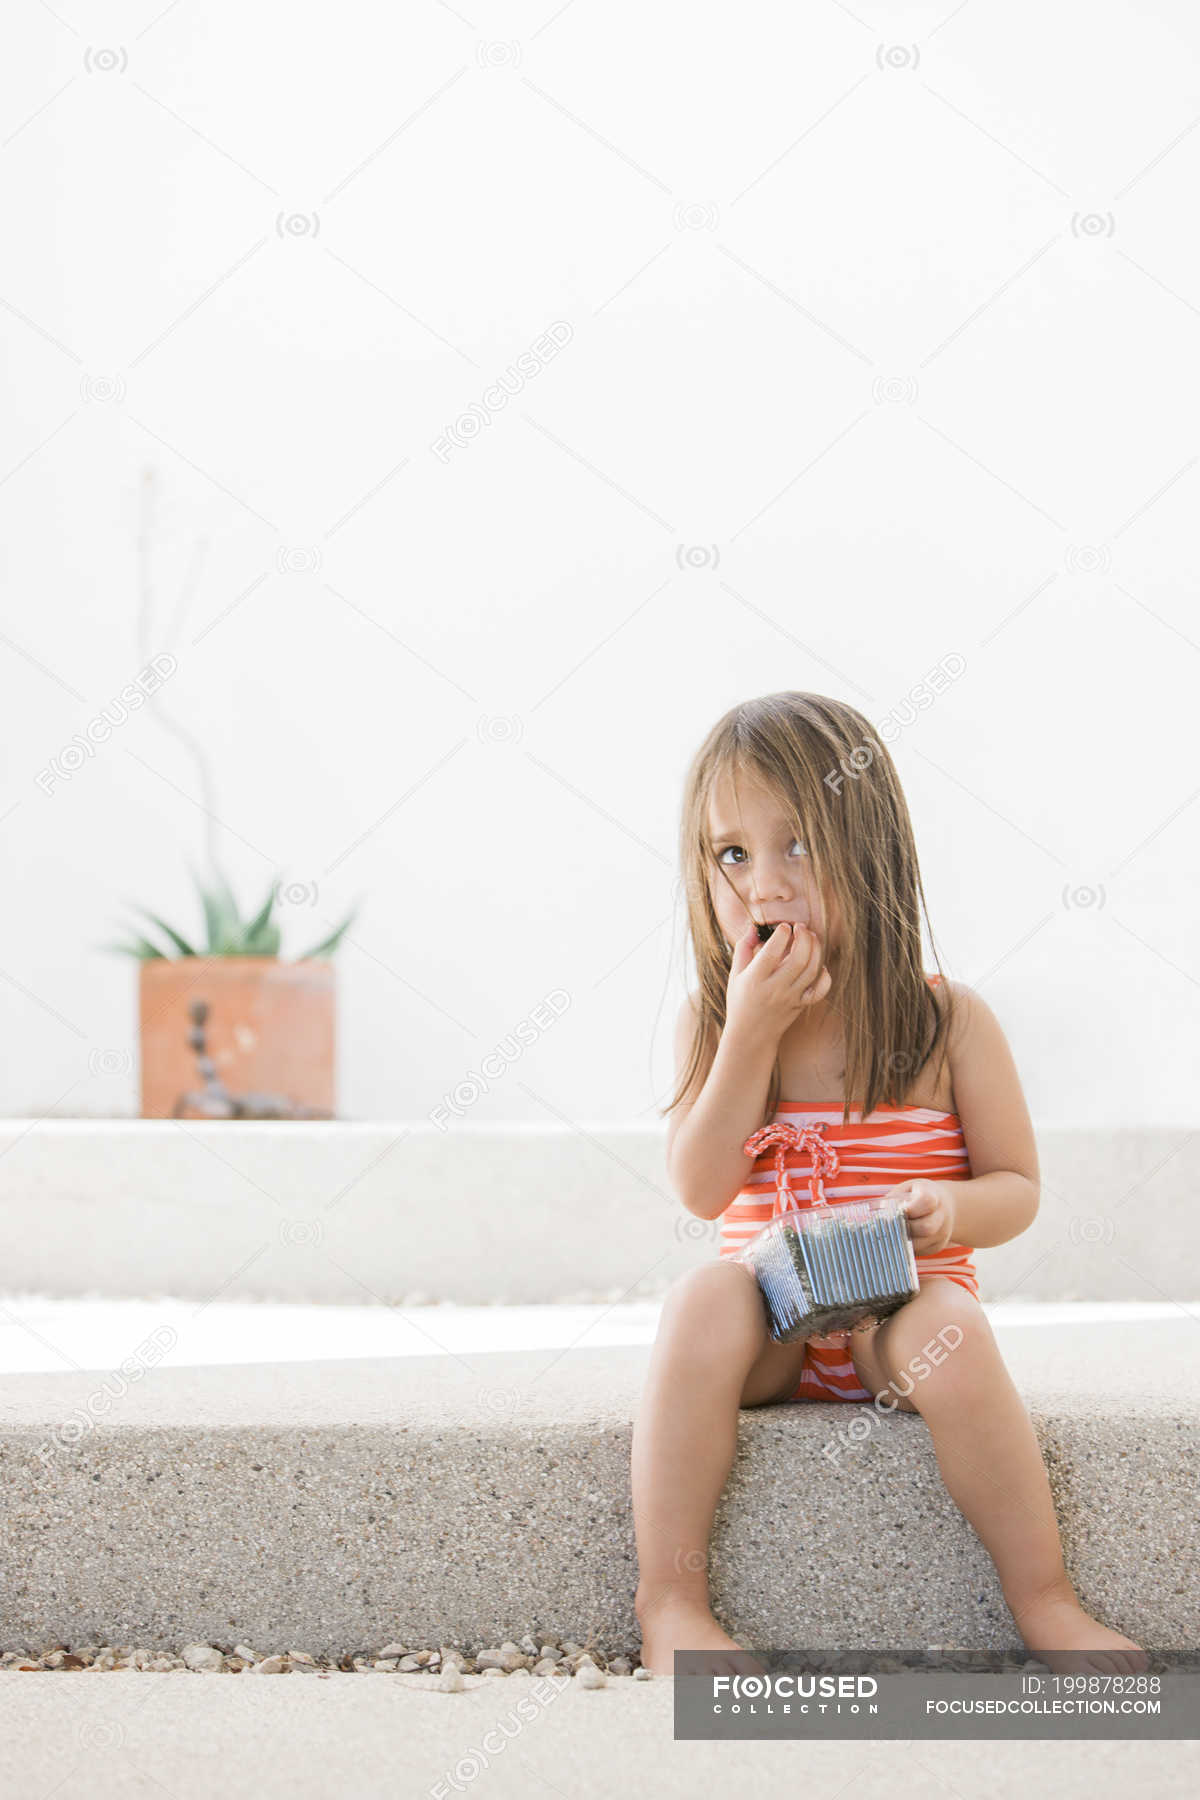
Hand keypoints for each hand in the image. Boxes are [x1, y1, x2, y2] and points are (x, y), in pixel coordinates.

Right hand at [725, 919, 831, 1043]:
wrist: (750, 1035)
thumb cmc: (740, 1001)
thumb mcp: (735, 974)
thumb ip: (743, 948)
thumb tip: (754, 928)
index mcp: (755, 979)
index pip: (772, 952)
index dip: (781, 934)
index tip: (784, 927)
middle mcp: (774, 989)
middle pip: (798, 959)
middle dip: (804, 937)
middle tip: (801, 927)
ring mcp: (790, 998)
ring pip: (811, 970)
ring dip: (815, 949)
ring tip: (812, 937)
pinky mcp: (801, 1005)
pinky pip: (820, 989)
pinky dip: (824, 975)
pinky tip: (818, 963)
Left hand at [888, 1179, 956, 1254]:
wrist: (944, 1204)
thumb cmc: (916, 1196)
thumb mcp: (906, 1190)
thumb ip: (893, 1201)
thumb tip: (871, 1217)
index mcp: (933, 1195)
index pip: (927, 1201)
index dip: (911, 1208)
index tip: (898, 1211)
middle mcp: (942, 1215)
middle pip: (926, 1227)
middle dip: (904, 1229)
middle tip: (889, 1227)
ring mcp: (942, 1233)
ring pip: (921, 1244)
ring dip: (902, 1241)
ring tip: (889, 1235)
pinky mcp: (937, 1246)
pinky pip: (920, 1251)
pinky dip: (906, 1248)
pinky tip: (897, 1241)